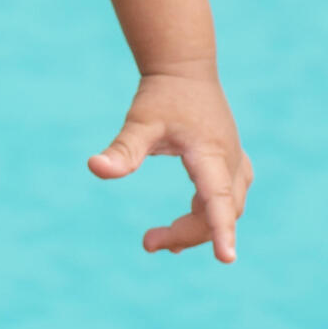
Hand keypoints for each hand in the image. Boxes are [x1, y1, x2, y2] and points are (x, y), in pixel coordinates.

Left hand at [89, 70, 251, 263]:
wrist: (184, 68)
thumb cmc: (161, 95)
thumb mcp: (139, 122)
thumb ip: (122, 149)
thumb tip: (94, 167)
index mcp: (210, 153)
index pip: (218, 199)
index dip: (222, 230)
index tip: (227, 260)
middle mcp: (229, 160)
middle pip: (219, 211)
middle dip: (187, 233)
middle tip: (148, 242)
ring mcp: (233, 160)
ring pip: (226, 207)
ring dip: (197, 228)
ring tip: (160, 241)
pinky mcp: (230, 160)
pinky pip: (227, 197)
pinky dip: (209, 215)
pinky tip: (184, 228)